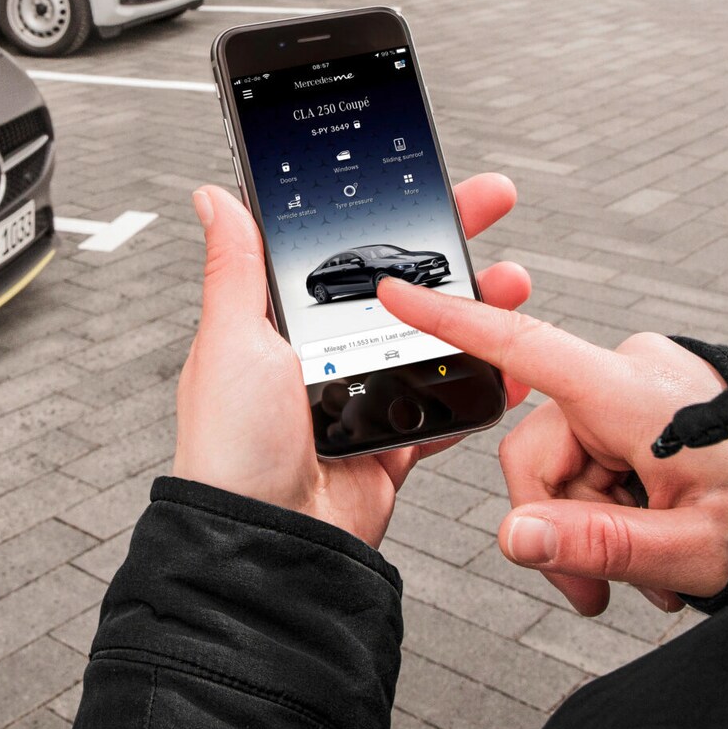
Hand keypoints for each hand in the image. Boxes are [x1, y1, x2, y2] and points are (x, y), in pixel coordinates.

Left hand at [171, 177, 533, 548]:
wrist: (270, 546)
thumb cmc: (231, 448)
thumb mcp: (231, 340)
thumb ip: (236, 268)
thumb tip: (215, 198)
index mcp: (277, 325)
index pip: (338, 252)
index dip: (382, 217)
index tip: (422, 182)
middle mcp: (319, 357)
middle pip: (397, 288)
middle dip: (447, 247)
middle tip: (489, 205)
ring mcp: (359, 400)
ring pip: (431, 341)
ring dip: (477, 310)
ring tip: (512, 282)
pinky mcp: (391, 443)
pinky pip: (446, 408)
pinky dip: (482, 386)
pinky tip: (513, 362)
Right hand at [377, 278, 727, 613]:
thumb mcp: (689, 549)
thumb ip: (597, 543)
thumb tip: (514, 539)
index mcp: (630, 391)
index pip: (523, 347)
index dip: (452, 322)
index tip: (396, 294)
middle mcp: (627, 374)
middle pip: (538, 450)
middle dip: (560, 525)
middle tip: (596, 591)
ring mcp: (638, 386)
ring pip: (566, 464)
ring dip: (594, 526)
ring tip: (648, 576)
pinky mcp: (647, 402)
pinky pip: (598, 457)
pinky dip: (615, 507)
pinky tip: (654, 542)